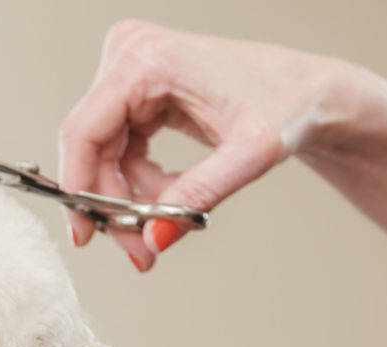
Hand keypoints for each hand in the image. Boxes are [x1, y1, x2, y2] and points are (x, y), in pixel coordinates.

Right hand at [59, 20, 337, 268]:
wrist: (307, 93)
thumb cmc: (287, 105)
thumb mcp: (248, 155)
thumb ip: (199, 195)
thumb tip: (154, 239)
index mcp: (149, 59)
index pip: (84, 131)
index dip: (79, 188)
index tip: (87, 234)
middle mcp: (131, 56)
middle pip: (90, 149)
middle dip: (110, 205)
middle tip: (138, 249)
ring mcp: (130, 73)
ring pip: (101, 157)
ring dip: (127, 200)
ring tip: (166, 220)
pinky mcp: (136, 93)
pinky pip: (117, 153)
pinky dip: (137, 185)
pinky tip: (167, 195)